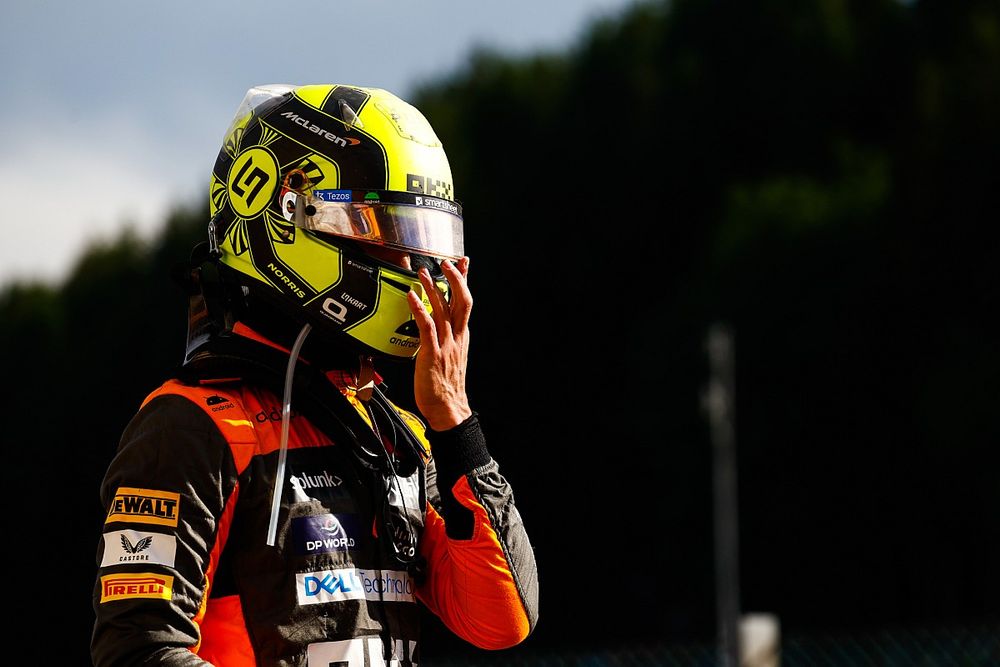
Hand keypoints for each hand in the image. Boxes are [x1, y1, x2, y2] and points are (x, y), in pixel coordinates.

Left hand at [406, 256, 473, 430]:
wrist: (448, 409)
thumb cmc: (446, 386)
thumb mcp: (451, 356)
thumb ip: (446, 337)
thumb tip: (436, 322)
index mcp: (462, 336)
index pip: (466, 302)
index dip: (465, 280)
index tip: (463, 262)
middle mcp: (457, 337)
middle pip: (461, 300)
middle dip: (455, 278)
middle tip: (445, 261)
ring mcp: (446, 345)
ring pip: (443, 310)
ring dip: (433, 289)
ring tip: (422, 272)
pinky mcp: (432, 354)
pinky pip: (427, 327)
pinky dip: (420, 309)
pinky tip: (411, 297)